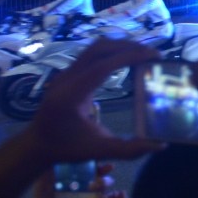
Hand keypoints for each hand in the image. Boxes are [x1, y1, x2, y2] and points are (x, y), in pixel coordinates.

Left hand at [25, 39, 159, 165]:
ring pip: (94, 48)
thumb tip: (161, 146)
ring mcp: (66, 74)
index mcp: (71, 95)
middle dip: (127, 47)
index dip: (129, 57)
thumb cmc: (66, 148)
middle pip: (98, 49)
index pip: (102, 66)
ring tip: (143, 54)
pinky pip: (91, 55)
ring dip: (120, 47)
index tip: (153, 55)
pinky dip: (112, 53)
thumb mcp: (98, 151)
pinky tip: (126, 61)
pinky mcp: (69, 74)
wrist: (37, 144)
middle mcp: (66, 79)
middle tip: (153, 53)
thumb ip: (129, 150)